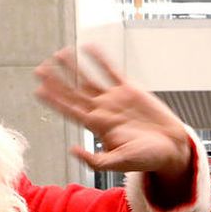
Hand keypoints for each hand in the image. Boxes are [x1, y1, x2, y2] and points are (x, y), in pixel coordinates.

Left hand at [35, 46, 193, 184]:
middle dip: (56, 81)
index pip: (70, 110)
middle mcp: (103, 111)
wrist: (171, 149)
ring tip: (59, 54)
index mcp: (98, 128)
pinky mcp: (130, 91)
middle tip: (39, 69)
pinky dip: (101, 59)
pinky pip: (112, 71)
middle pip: (74, 92)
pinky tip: (90, 47)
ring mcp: (115, 100)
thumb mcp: (120, 164)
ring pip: (89, 80)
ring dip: (74, 67)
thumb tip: (72, 150)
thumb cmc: (147, 159)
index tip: (38, 90)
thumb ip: (96, 161)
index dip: (54, 100)